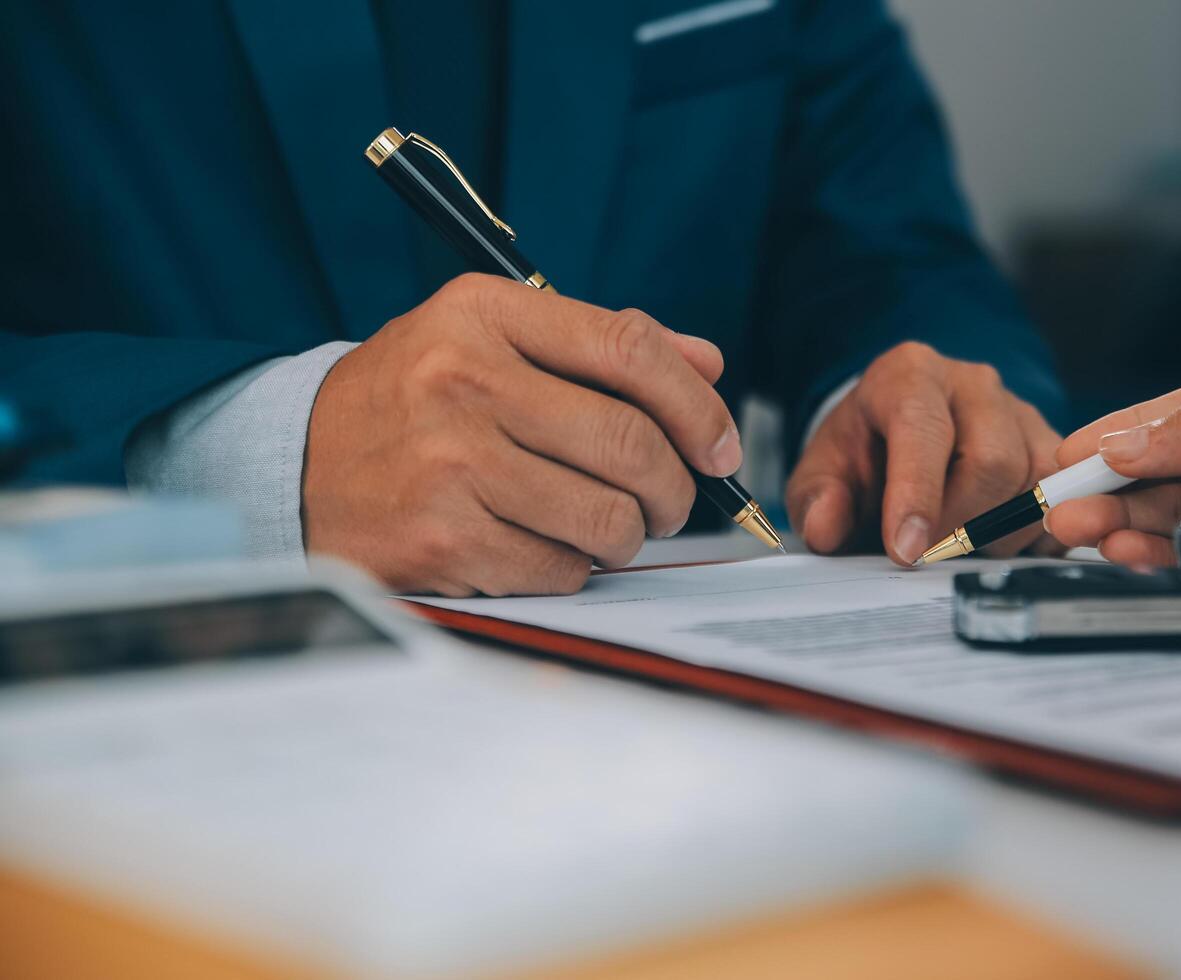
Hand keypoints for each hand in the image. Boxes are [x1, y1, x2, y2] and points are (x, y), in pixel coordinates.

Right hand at [303, 274, 739, 595]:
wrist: (296, 463)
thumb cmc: (415, 400)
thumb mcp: (492, 340)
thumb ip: (600, 344)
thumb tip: (706, 365)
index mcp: (483, 313)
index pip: (628, 347)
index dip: (697, 404)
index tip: (721, 446)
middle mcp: (463, 380)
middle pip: (630, 442)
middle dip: (674, 487)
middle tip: (672, 503)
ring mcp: (449, 464)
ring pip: (606, 518)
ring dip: (628, 536)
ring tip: (607, 526)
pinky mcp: (440, 539)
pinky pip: (560, 569)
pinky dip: (573, 568)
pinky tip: (545, 547)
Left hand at [787, 342, 1060, 565]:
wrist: (896, 442)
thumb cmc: (863, 458)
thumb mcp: (824, 475)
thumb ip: (816, 501)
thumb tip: (825, 526)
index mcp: (909, 376)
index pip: (922, 429)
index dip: (916, 496)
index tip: (905, 551)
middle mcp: (973, 385)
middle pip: (992, 460)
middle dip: (961, 525)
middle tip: (930, 559)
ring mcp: (1020, 412)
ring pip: (1034, 483)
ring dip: (998, 535)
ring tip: (957, 547)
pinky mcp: (1051, 446)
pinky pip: (1058, 499)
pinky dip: (1031, 535)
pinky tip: (994, 544)